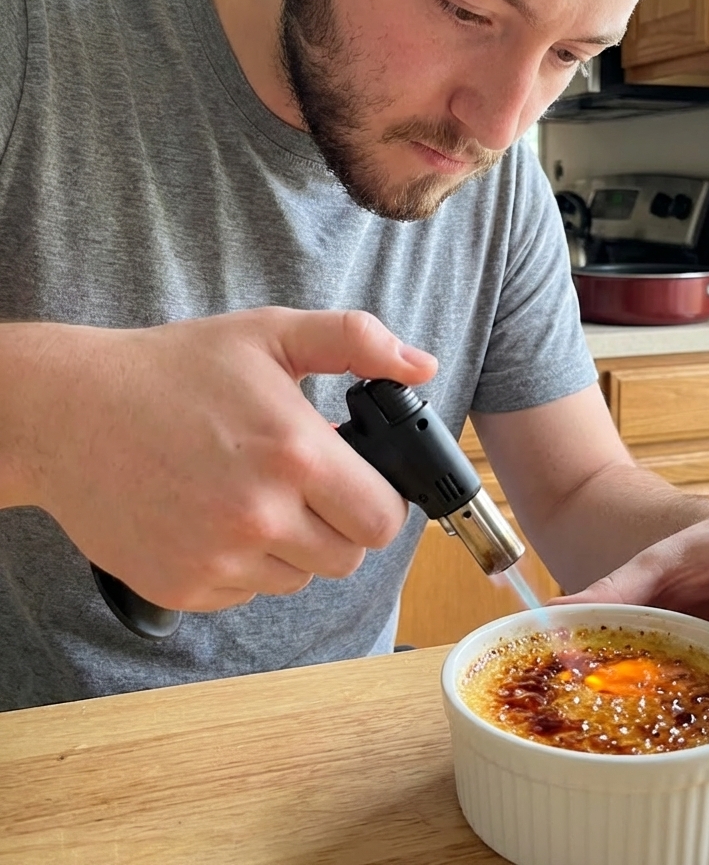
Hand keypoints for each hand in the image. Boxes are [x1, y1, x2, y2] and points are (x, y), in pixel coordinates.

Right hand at [8, 308, 435, 609]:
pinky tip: (213, 518)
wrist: (68, 413)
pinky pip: (247, 592)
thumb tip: (423, 366)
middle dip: (340, 524)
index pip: (384, 520)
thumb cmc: (173, 369)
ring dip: (292, 546)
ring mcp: (218, 558)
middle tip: (306, 486)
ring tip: (251, 495)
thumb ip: (357, 342)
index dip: (379, 500)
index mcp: (295, 454)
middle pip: (348, 557)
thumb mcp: (271, 334)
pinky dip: (244, 564)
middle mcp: (260, 515)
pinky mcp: (182, 587)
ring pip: (299, 578)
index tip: (359, 481)